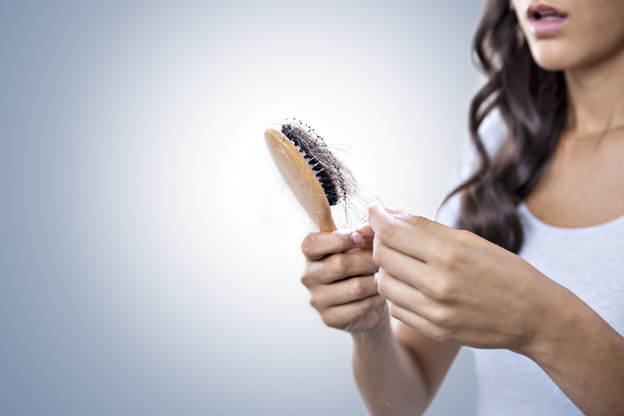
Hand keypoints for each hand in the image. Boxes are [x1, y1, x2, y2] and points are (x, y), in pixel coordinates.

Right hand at [300, 228, 387, 333]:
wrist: (370, 301)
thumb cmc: (363, 267)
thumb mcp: (362, 245)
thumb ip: (362, 232)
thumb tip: (368, 226)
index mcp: (310, 253)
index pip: (312, 244)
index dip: (340, 239)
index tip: (360, 238)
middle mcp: (308, 276)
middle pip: (340, 265)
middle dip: (368, 261)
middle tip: (384, 261)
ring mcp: (317, 299)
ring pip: (355, 287)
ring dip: (376, 282)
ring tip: (385, 278)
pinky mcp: (329, 318)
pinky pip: (360, 307)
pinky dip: (376, 299)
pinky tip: (381, 295)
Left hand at [366, 202, 570, 353]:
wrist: (535, 317)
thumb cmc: (506, 272)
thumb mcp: (469, 240)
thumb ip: (425, 227)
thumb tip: (390, 212)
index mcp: (449, 254)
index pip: (391, 232)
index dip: (376, 217)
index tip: (373, 211)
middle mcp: (438, 284)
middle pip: (381, 256)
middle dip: (378, 240)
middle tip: (387, 234)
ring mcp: (434, 312)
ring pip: (383, 284)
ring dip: (385, 269)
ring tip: (401, 261)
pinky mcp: (434, 330)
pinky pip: (396, 308)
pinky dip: (397, 293)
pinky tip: (411, 285)